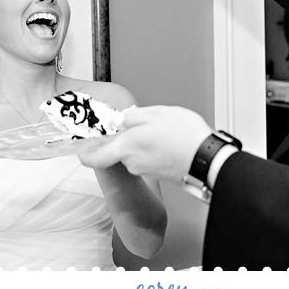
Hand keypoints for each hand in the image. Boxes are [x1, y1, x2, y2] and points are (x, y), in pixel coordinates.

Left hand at [79, 106, 211, 182]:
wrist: (207, 159)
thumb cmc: (185, 137)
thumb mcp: (157, 113)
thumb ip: (134, 116)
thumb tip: (123, 119)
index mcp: (127, 147)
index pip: (96, 157)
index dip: (86, 153)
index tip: (81, 149)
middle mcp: (133, 163)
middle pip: (120, 150)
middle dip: (129, 137)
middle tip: (145, 123)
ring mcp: (146, 171)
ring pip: (136, 154)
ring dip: (144, 143)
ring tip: (164, 131)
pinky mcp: (159, 175)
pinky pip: (150, 159)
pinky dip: (156, 150)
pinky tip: (171, 141)